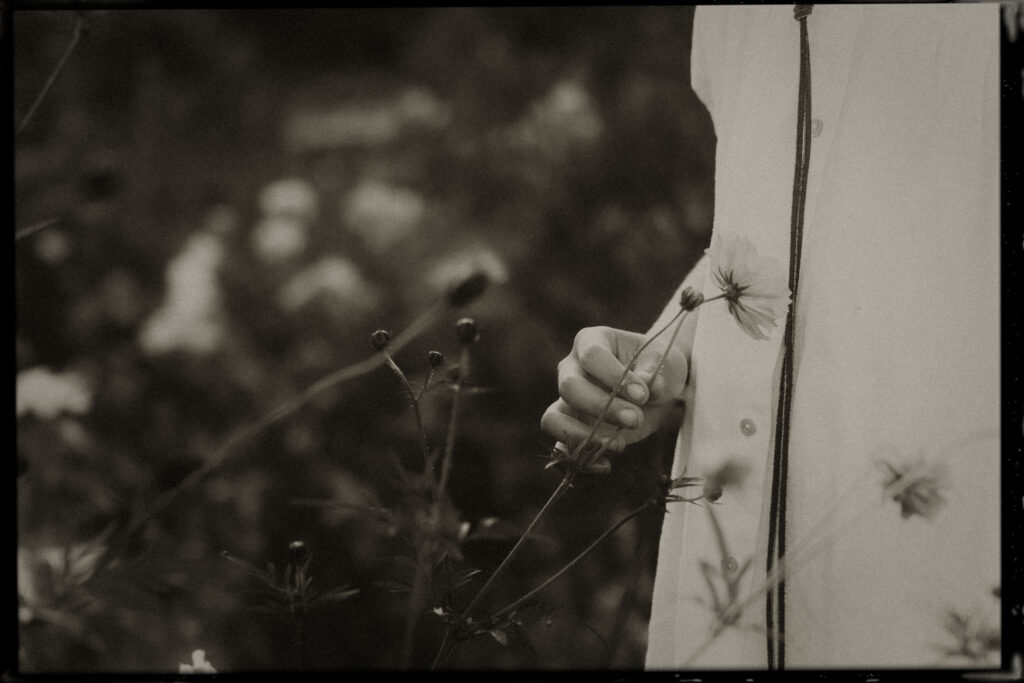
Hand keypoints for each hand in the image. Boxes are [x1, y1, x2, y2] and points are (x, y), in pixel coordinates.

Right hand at [540, 325, 690, 453]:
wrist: (655, 390)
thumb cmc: (657, 367)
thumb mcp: (666, 363)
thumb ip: (656, 374)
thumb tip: (648, 387)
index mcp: (591, 341)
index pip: (592, 355)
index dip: (614, 376)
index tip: (643, 394)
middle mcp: (571, 368)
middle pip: (569, 386)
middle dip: (602, 407)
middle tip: (635, 419)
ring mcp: (566, 400)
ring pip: (553, 418)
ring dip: (583, 436)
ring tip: (618, 444)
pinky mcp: (571, 428)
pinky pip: (560, 447)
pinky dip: (579, 460)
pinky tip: (606, 466)